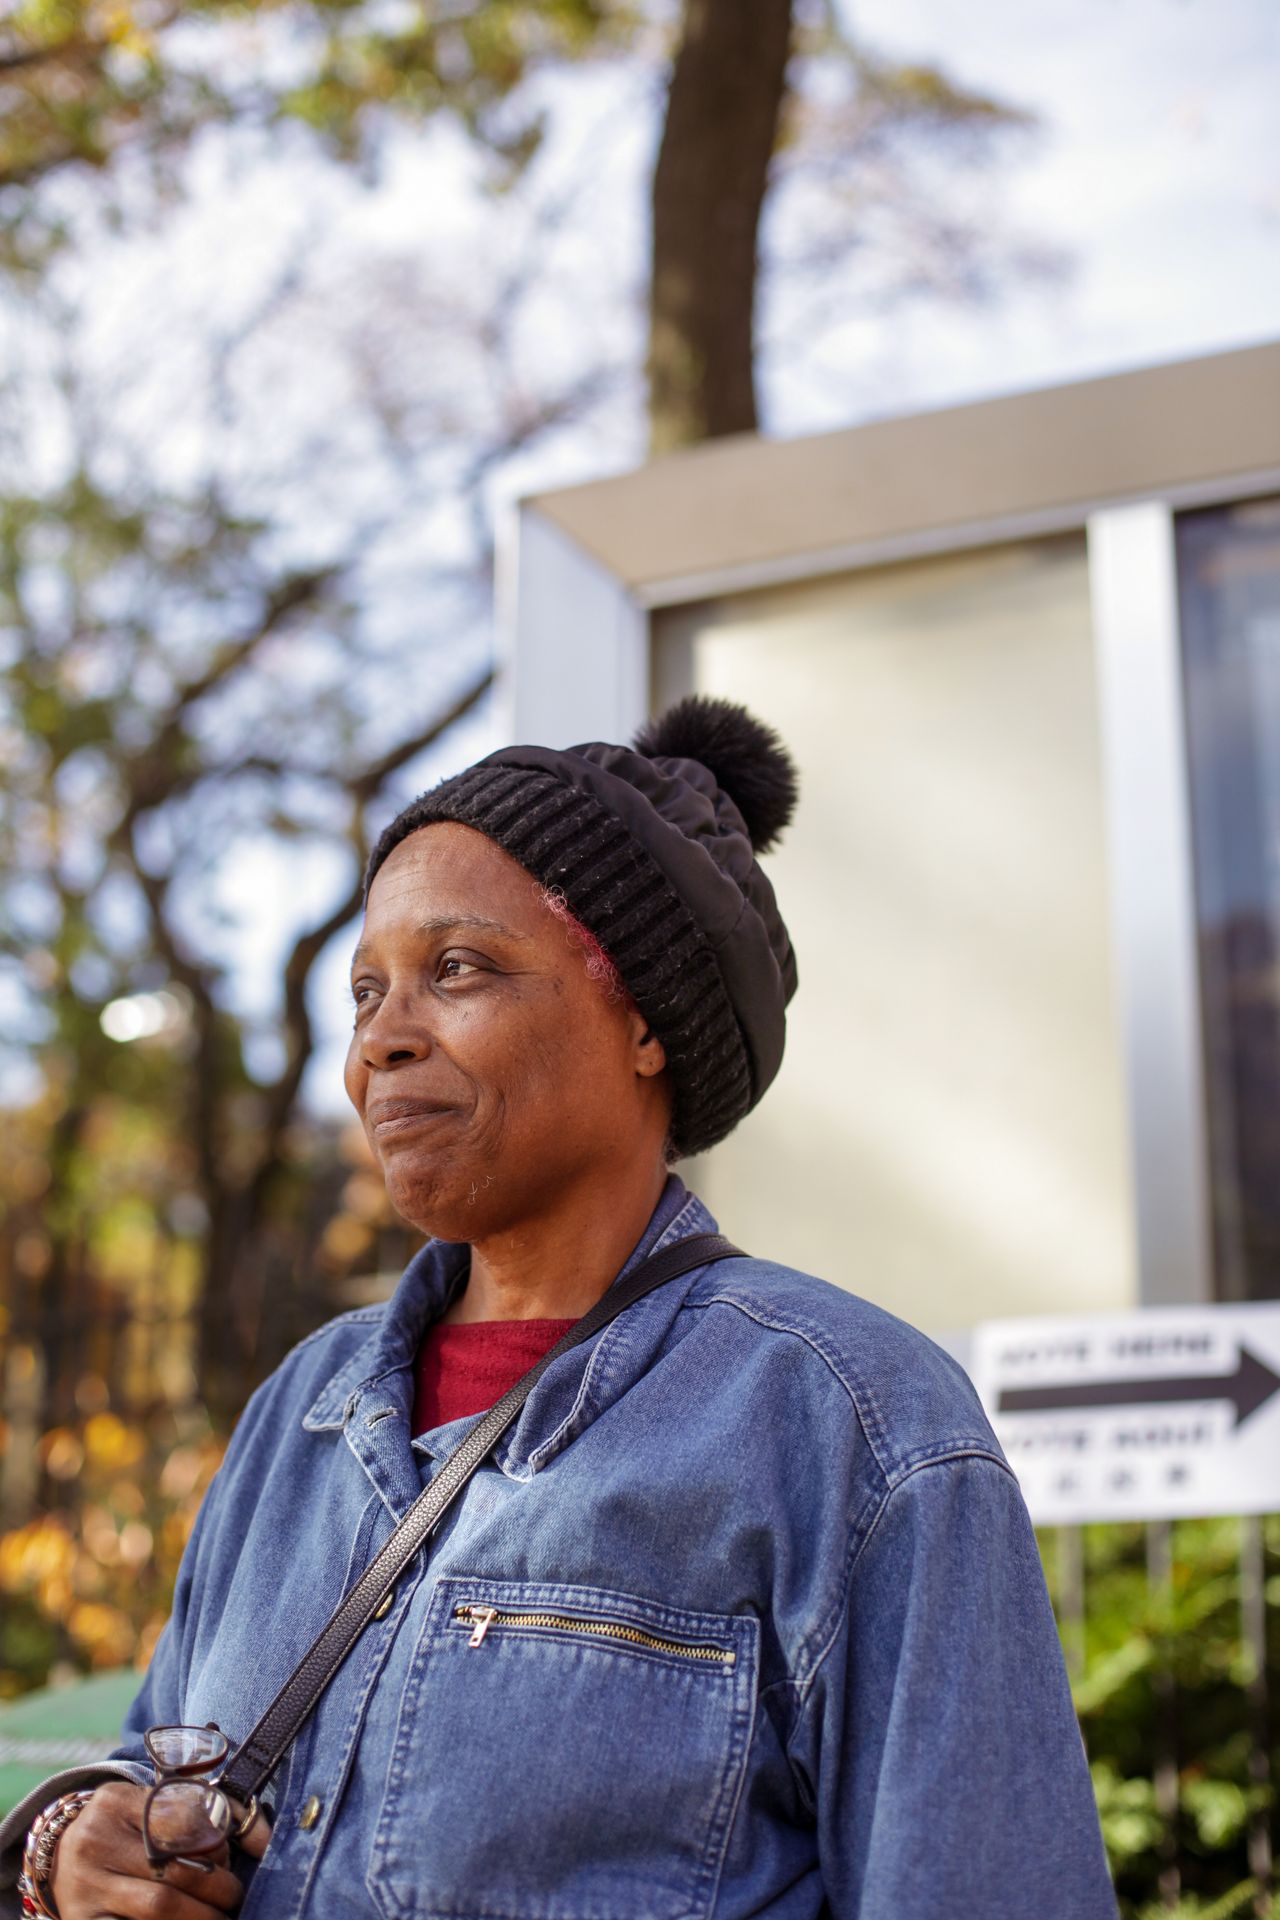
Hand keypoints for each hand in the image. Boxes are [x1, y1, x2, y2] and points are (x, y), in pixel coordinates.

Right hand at [51, 1782, 247, 1918]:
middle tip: (234, 1898)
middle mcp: (94, 1839)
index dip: (216, 1846)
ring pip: (159, 1906)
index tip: (232, 1861)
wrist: (59, 1856)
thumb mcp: (152, 1807)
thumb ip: (209, 1811)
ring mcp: (84, 1884)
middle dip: (215, 1888)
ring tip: (219, 1917)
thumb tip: (266, 1839)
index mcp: (116, 1801)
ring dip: (200, 1916)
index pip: (181, 1821)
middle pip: (173, 1869)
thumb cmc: (125, 1830)